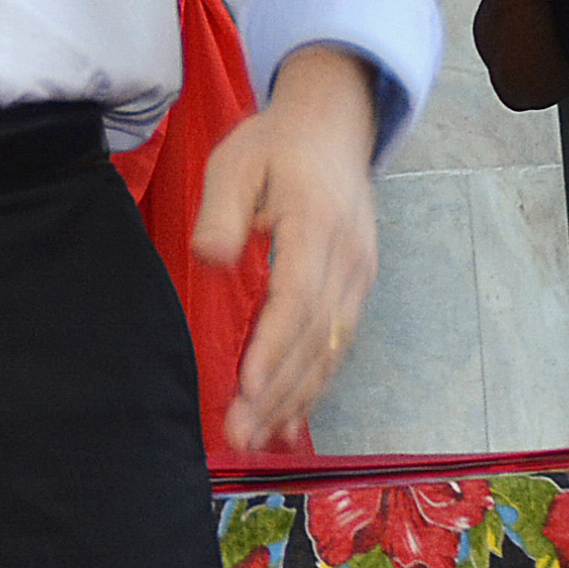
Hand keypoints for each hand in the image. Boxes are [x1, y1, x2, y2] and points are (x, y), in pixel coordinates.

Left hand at [192, 47, 382, 450]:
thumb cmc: (275, 146)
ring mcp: (358, 276)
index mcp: (316, 225)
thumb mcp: (236, 161)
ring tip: (259, 441)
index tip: (250, 388)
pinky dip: (314, 387)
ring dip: (295, 399)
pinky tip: (290, 422)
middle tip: (240, 434)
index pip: (297, 298)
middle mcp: (347, 258)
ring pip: (329, 349)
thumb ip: (223, 211)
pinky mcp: (355, 288)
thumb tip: (211, 257)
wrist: (333, 126)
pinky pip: (336, 345)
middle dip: (278, 392)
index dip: (274, 348)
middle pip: (313, 336)